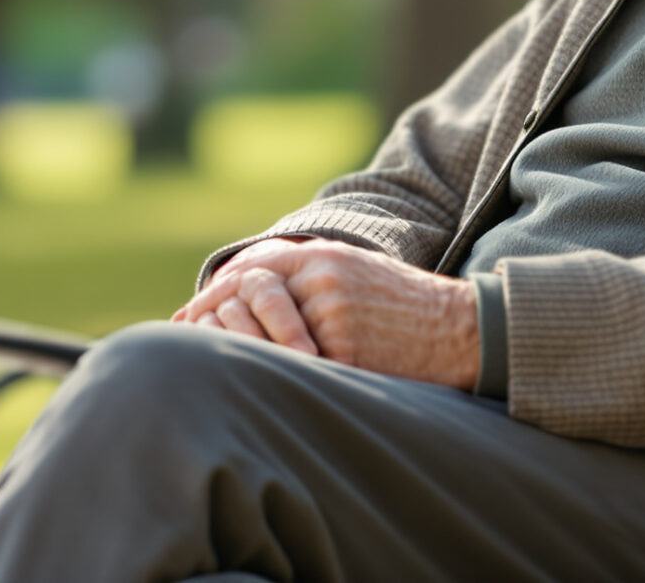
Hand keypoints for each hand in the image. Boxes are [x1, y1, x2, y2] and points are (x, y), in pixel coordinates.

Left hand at [171, 238, 480, 389]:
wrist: (459, 328)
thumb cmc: (404, 307)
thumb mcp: (355, 273)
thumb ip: (308, 275)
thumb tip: (249, 292)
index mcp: (323, 256)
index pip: (250, 270)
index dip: (214, 294)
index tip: (188, 314)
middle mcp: (322, 278)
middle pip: (245, 298)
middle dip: (213, 320)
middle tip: (185, 341)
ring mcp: (332, 315)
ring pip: (264, 336)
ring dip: (237, 351)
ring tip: (214, 369)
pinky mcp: (345, 351)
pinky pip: (294, 367)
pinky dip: (272, 376)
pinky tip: (254, 389)